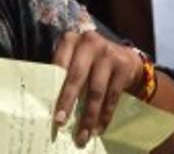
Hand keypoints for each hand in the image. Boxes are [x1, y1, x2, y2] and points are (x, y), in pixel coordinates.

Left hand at [52, 30, 143, 145]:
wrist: (124, 56)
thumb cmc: (90, 62)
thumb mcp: (75, 59)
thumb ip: (63, 74)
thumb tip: (48, 105)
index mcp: (71, 40)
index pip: (59, 64)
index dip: (54, 87)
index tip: (49, 107)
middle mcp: (89, 41)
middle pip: (76, 76)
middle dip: (67, 101)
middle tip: (60, 123)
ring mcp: (108, 52)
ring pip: (95, 90)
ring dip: (88, 116)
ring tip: (83, 134)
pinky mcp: (123, 65)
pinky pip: (112, 96)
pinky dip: (104, 115)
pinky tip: (98, 128)